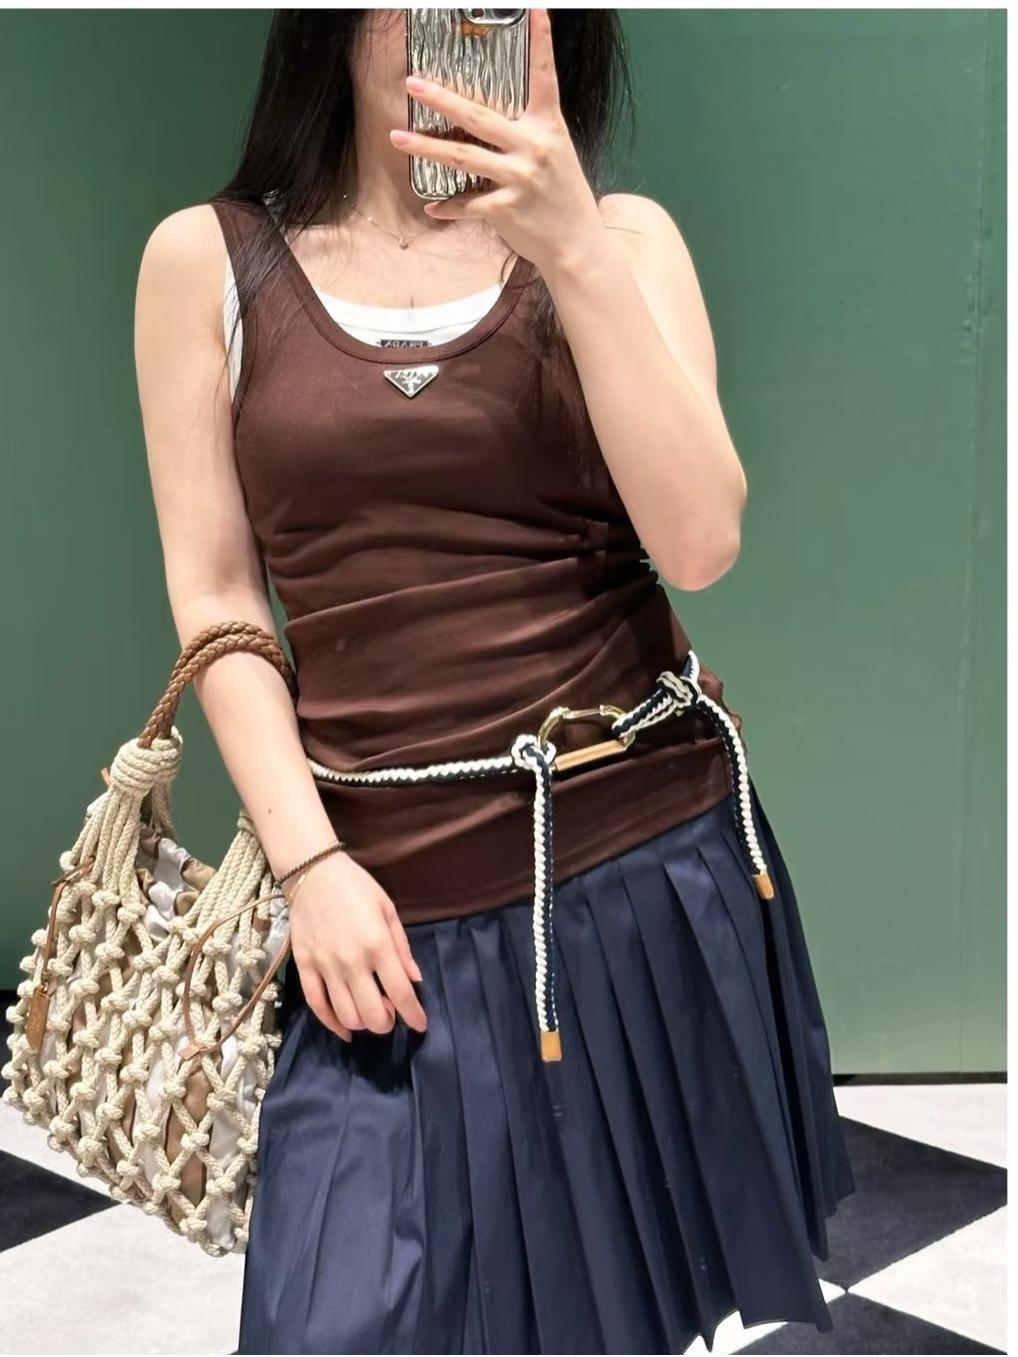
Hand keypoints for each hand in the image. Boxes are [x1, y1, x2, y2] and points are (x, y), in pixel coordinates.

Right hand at [287, 851, 427, 1042]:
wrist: (312, 873)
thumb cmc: (356, 887)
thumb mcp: (388, 910)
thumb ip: (402, 948)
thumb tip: (415, 980)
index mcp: (377, 944)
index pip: (401, 993)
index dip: (414, 1015)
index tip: (420, 1025)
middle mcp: (352, 961)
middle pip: (373, 1013)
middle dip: (387, 1023)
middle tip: (391, 1015)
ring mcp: (325, 966)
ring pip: (347, 1015)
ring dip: (364, 1023)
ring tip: (370, 1013)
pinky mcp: (304, 967)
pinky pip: (317, 1005)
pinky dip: (332, 1024)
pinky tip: (345, 1029)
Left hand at [389, 7, 601, 275]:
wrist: (578, 243)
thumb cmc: (563, 195)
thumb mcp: (556, 153)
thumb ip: (527, 133)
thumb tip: (488, 120)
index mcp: (548, 127)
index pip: (544, 77)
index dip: (540, 41)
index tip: (535, 7)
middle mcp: (533, 147)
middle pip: (479, 117)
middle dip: (442, 98)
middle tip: (414, 83)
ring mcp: (519, 179)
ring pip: (463, 157)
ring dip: (426, 148)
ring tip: (397, 137)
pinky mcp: (507, 210)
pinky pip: (468, 204)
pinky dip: (449, 208)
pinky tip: (431, 207)